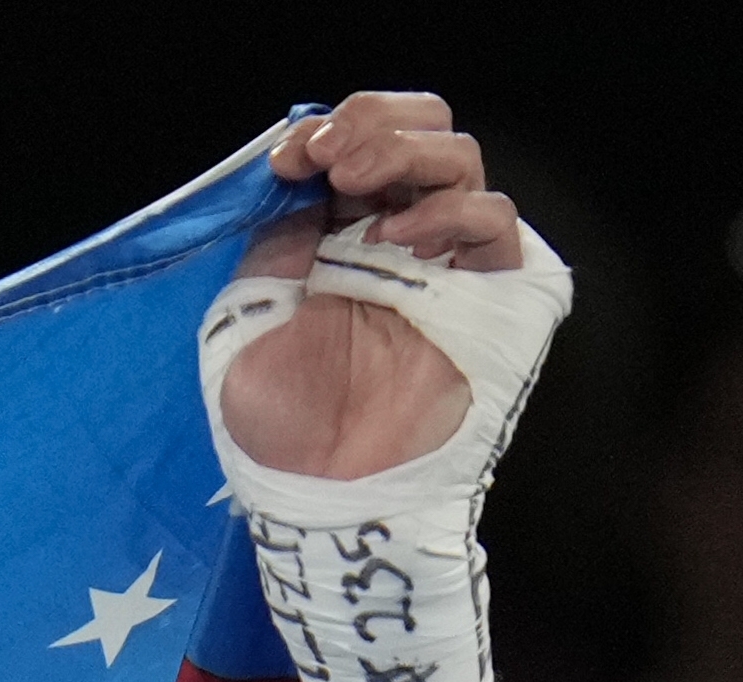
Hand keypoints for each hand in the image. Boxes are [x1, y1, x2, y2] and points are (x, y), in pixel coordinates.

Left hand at [220, 93, 523, 480]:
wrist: (320, 496)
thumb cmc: (278, 426)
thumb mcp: (247, 321)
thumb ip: (274, 248)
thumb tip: (299, 188)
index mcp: (340, 239)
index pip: (358, 148)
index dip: (329, 134)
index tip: (288, 157)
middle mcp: (399, 242)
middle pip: (420, 135)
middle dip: (374, 123)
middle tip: (329, 153)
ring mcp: (448, 266)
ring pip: (460, 161)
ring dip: (406, 151)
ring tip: (354, 175)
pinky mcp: (494, 297)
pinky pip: (494, 225)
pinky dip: (449, 213)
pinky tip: (394, 240)